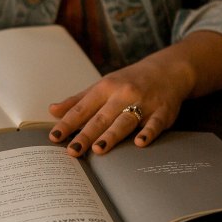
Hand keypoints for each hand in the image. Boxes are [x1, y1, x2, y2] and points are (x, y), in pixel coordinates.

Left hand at [48, 32, 221, 156]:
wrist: (168, 70)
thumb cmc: (130, 81)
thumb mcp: (102, 86)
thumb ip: (78, 100)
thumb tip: (53, 110)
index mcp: (105, 88)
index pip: (82, 108)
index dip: (68, 123)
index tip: (54, 137)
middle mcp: (123, 94)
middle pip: (101, 117)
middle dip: (86, 134)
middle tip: (72, 151)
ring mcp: (144, 103)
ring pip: (125, 121)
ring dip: (112, 135)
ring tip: (98, 149)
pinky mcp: (162, 112)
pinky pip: (155, 124)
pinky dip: (148, 132)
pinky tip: (140, 143)